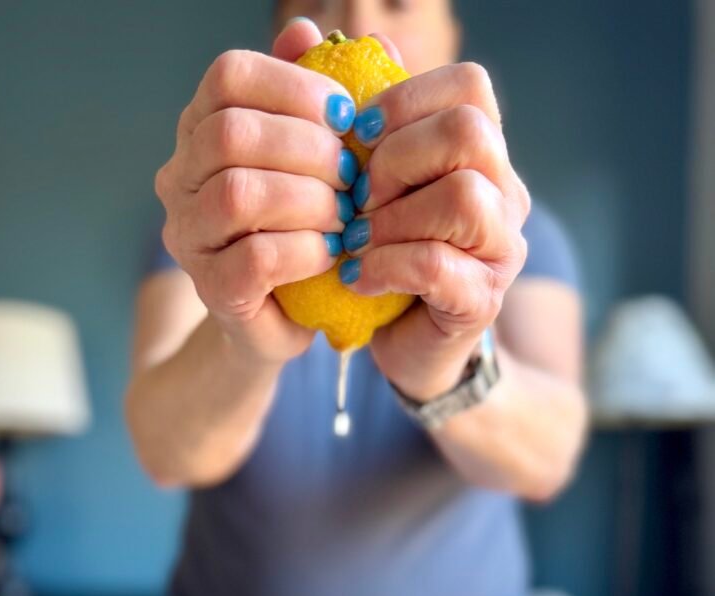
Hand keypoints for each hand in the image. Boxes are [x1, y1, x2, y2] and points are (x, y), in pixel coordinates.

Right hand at [155, 20, 356, 364]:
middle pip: (231, 134)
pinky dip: (305, 250)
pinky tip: (329, 253)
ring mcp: (188, 238)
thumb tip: (309, 31)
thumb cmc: (301, 230)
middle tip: (351, 175)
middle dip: (307, 149)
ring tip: (343, 216)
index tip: (345, 114)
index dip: (293, 86)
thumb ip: (314, 100)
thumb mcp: (315, 162)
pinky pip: (255, 257)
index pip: (229, 77)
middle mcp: (178, 179)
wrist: (281, 321)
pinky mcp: (212, 291)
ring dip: (308, 201)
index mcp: (200, 130)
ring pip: (238, 195)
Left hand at [339, 62, 530, 400]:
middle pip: (470, 134)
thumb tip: (305, 34)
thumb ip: (347, 118)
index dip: (405, 101)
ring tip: (356, 241)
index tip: (358, 138)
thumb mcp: (365, 186)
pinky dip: (386, 266)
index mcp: (482, 155)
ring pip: (462, 197)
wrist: (406, 347)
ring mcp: (500, 250)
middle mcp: (504, 195)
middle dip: (398, 159)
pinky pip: (437, 265)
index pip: (469, 89)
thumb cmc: (384, 259)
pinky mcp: (481, 301)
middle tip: (359, 196)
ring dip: (392, 217)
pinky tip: (358, 277)